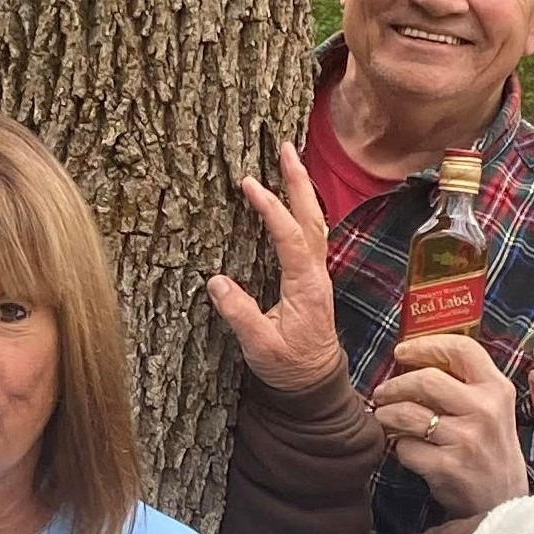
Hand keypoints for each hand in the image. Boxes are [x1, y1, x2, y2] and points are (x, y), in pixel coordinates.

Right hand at [208, 141, 345, 392]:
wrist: (315, 386)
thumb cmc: (290, 368)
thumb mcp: (261, 349)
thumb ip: (241, 316)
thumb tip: (216, 282)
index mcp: (307, 287)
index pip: (290, 238)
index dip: (271, 209)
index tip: (250, 185)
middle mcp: (317, 274)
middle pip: (312, 218)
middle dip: (298, 181)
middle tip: (285, 147)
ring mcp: (317, 274)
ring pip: (315, 223)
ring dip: (302, 190)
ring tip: (289, 160)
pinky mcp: (312, 278)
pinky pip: (310, 234)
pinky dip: (301, 209)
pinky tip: (291, 199)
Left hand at [374, 335, 527, 521]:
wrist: (503, 504)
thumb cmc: (490, 451)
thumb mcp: (493, 411)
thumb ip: (466, 385)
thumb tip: (415, 361)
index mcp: (497, 389)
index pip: (462, 348)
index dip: (426, 344)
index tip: (403, 351)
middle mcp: (486, 410)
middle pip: (426, 380)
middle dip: (395, 385)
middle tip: (382, 393)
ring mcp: (468, 440)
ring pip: (408, 413)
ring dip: (387, 415)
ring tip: (385, 418)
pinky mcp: (449, 467)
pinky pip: (406, 447)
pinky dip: (400, 448)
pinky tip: (407, 449)